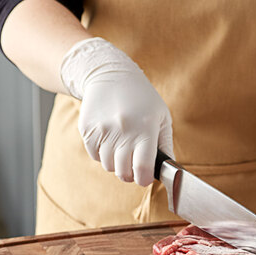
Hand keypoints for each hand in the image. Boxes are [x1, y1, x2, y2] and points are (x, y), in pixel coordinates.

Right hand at [60, 38, 172, 185]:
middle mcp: (123, 131)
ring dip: (115, 162)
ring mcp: (103, 130)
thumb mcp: (162, 117)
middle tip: (133, 164)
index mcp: (145, 130)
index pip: (142, 170)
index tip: (145, 176)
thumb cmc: (142, 99)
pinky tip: (109, 138)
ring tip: (121, 146)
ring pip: (108, 166)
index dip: (144, 179)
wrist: (111, 75)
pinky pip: (94, 156)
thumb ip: (166, 146)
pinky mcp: (87, 130)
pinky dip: (102, 153)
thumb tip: (168, 171)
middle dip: (130, 174)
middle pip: (123, 173)